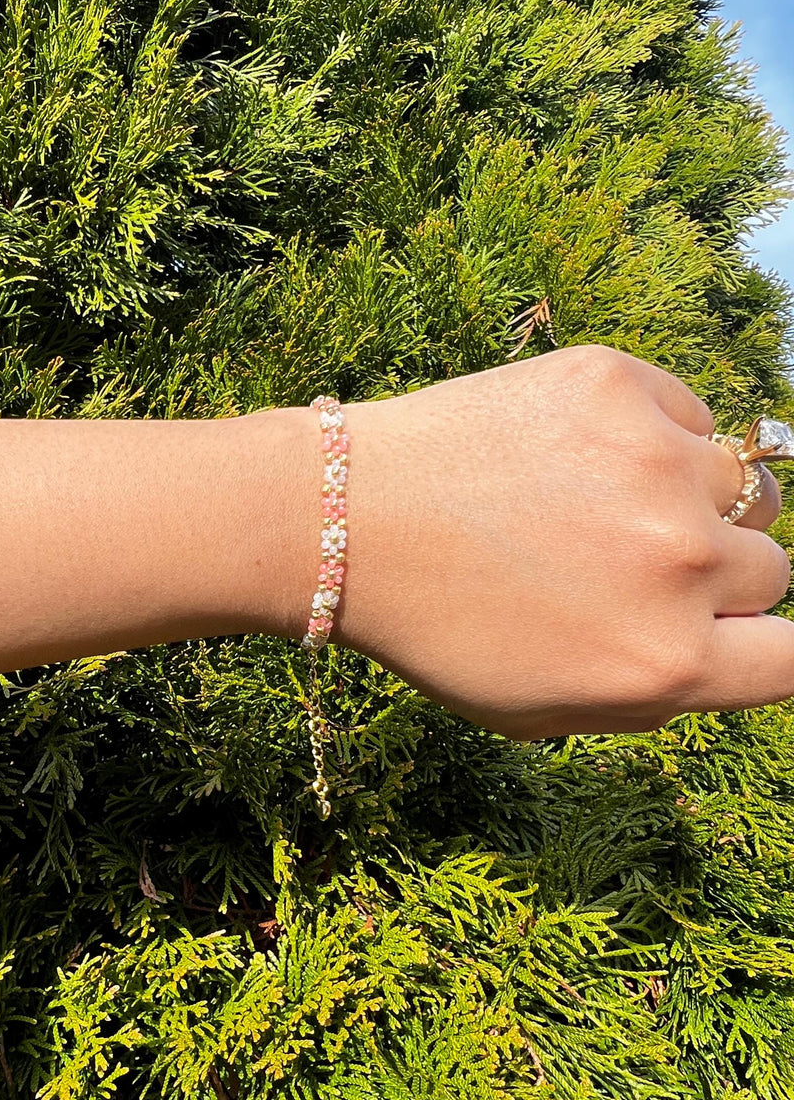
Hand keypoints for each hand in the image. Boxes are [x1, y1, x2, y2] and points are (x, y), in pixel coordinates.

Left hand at [332, 345, 790, 739]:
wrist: (348, 523)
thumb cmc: (437, 628)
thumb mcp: (540, 712)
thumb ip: (653, 697)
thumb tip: (732, 654)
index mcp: (665, 663)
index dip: (766, 644)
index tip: (733, 628)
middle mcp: (680, 565)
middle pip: (771, 569)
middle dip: (716, 576)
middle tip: (629, 564)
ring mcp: (656, 466)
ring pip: (740, 486)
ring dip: (688, 501)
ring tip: (597, 506)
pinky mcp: (619, 386)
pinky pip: (691, 416)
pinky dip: (654, 436)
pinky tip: (576, 456)